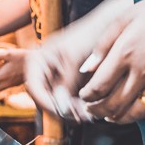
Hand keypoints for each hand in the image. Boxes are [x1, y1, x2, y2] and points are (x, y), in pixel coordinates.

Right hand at [24, 0, 131, 122]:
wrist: (110, 27)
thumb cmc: (89, 36)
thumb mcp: (75, 59)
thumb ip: (66, 84)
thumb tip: (61, 109)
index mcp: (38, 60)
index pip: (34, 87)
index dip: (46, 102)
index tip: (63, 112)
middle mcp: (45, 71)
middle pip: (45, 98)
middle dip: (61, 109)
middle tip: (80, 117)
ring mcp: (57, 79)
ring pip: (59, 103)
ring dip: (71, 111)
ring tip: (89, 114)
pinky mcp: (71, 85)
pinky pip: (70, 101)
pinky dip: (79, 107)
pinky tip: (91, 110)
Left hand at [77, 0, 144, 123]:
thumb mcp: (124, 18)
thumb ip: (102, 44)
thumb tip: (85, 68)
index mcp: (125, 54)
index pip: (98, 87)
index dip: (87, 96)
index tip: (84, 96)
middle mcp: (142, 73)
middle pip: (113, 105)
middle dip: (97, 111)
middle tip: (91, 111)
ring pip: (134, 113)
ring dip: (118, 118)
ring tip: (109, 117)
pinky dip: (144, 116)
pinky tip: (136, 113)